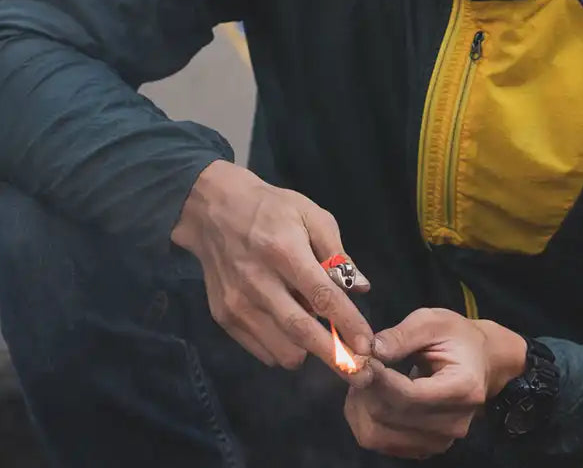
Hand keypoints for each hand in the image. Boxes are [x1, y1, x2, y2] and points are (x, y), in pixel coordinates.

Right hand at [171, 160, 373, 378]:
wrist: (213, 210)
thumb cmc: (271, 209)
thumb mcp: (311, 215)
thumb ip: (337, 253)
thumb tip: (360, 288)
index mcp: (284, 251)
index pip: (322, 296)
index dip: (347, 324)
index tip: (369, 346)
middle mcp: (258, 282)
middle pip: (301, 331)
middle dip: (335, 357)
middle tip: (362, 373)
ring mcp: (237, 303)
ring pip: (283, 350)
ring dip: (309, 350)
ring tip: (318, 329)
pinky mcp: (224, 318)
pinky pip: (264, 351)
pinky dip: (285, 347)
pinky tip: (290, 323)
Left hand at [344, 307, 526, 459]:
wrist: (481, 363)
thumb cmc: (457, 337)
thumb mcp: (433, 321)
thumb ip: (401, 335)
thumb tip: (371, 350)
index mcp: (462, 388)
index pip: (409, 396)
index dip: (378, 380)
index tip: (359, 359)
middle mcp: (453, 423)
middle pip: (391, 417)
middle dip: (365, 389)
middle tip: (358, 363)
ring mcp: (439, 441)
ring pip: (378, 436)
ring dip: (360, 406)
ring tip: (364, 379)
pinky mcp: (424, 448)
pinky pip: (380, 442)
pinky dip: (365, 419)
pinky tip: (370, 394)